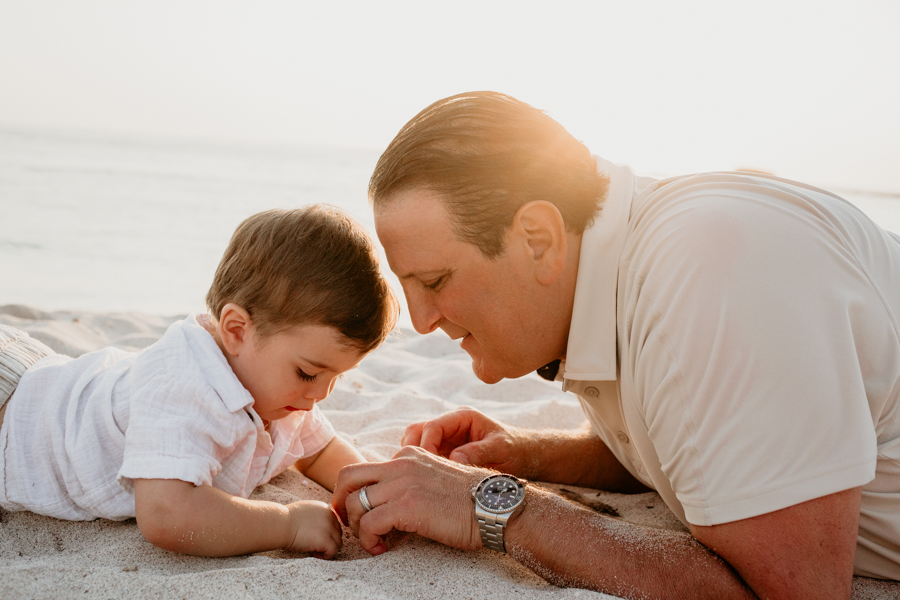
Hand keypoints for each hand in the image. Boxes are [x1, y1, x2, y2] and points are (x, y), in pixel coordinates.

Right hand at [283, 500, 342, 557]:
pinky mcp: (325, 540)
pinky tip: (313, 553)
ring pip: (338, 543)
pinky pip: (333, 552)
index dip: (326, 533)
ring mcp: (329, 528)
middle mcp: (330, 516)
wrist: (279, 524)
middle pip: (337, 532)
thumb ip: (316, 516)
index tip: (314, 537)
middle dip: (328, 540)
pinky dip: (325, 556)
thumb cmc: (285, 520)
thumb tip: (319, 528)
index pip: (334, 523)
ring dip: (327, 548)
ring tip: (313, 550)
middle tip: (314, 545)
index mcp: (325, 508)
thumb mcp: (305, 511)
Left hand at [332, 446, 487, 554]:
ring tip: (373, 540)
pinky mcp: (406, 505)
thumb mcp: (437, 478)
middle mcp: (402, 462)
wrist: (495, 506)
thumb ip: (413, 481)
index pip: (367, 468)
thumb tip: (392, 502)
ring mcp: (403, 482)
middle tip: (348, 523)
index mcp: (410, 453)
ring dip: (356, 526)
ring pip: (355, 502)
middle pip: (348, 475)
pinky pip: (368, 523)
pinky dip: (368, 540)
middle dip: (341, 502)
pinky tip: (381, 548)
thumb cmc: (472, 500)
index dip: (360, 493)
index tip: (365, 514)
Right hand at [402, 407, 529, 475]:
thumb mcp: (501, 449)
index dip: (426, 445)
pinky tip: (425, 481)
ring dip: (413, 458)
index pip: (432, 426)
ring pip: (416, 442)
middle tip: (414, 472)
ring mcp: (446, 438)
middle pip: (417, 431)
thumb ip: (478, 452)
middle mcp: (451, 425)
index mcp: (463, 417)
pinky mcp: (445, 452)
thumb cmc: (514, 450)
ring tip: (417, 478)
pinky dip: (420, 466)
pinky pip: (424, 456)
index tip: (427, 466)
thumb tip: (454, 459)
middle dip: (412, 450)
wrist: (523, 456)